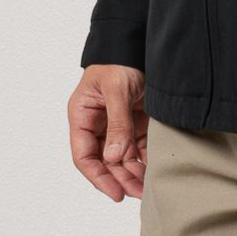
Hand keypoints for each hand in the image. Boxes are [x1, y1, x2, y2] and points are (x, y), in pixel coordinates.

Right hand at [70, 64, 147, 200]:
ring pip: (121, 158)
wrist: (139, 41)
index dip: (98, 176)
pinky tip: (154, 171)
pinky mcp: (135, 123)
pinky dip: (145, 160)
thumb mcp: (116, 89)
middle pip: (104, 161)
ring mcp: (116, 125)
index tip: (115, 192)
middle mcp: (97, 124)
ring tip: (147, 187)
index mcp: (82, 116)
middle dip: (119, 179)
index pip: (84, 155)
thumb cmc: (119, 60)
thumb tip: (113, 156)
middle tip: (137, 194)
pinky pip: (138, 148)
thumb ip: (117, 123)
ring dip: (133, 173)